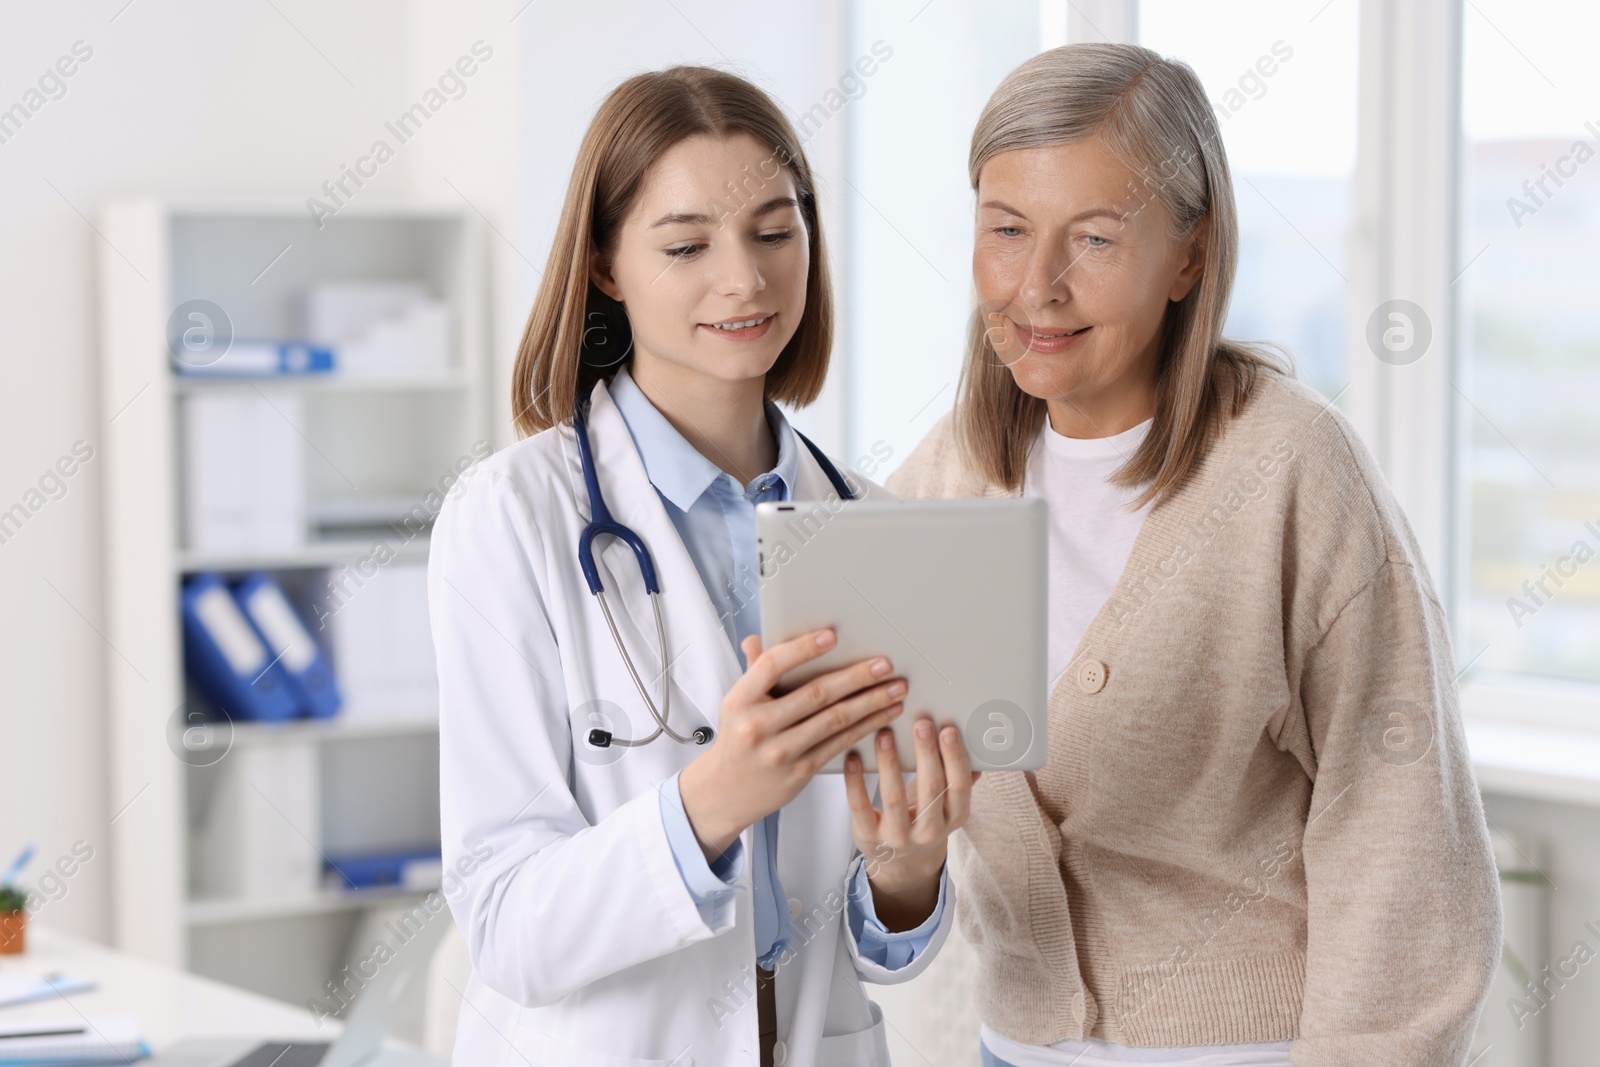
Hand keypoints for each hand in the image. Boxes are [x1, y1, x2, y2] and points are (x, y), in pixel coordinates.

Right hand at [677, 629, 906, 863]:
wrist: (725, 792)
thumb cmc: (736, 739)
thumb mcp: (737, 703)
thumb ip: (754, 670)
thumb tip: (758, 638)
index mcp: (740, 699)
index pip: (773, 665)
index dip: (803, 648)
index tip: (832, 636)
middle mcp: (758, 725)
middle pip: (815, 694)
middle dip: (856, 677)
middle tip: (884, 664)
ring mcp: (780, 751)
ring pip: (834, 720)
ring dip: (871, 702)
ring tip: (896, 689)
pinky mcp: (800, 770)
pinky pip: (839, 743)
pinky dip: (865, 727)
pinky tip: (883, 715)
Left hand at [844, 718, 979, 931]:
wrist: (901, 862)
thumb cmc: (924, 817)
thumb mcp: (945, 804)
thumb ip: (958, 779)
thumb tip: (979, 750)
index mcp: (955, 818)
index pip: (959, 786)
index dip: (955, 758)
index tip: (948, 729)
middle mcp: (930, 832)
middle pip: (931, 789)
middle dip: (926, 753)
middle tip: (920, 723)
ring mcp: (898, 838)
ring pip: (894, 797)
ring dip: (890, 762)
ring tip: (885, 734)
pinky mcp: (869, 837)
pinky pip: (860, 807)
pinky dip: (855, 781)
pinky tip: (853, 758)